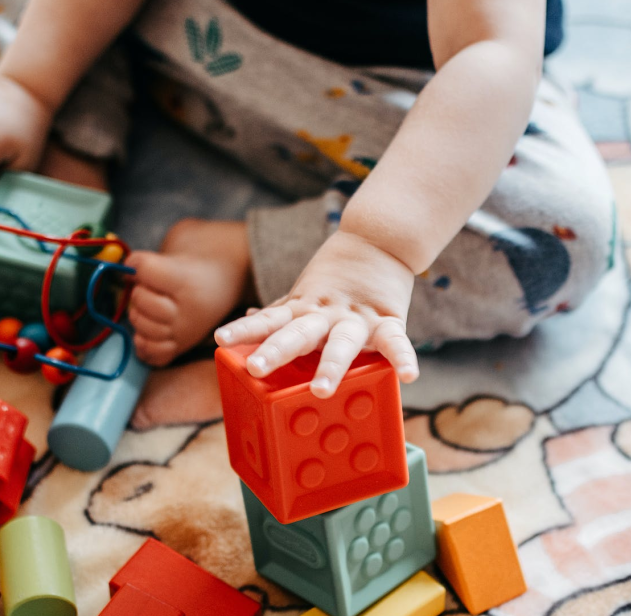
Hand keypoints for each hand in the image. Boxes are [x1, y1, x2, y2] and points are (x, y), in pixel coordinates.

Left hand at [215, 230, 418, 397]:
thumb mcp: (306, 292)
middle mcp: (326, 315)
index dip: (245, 330)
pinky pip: (395, 342)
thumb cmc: (339, 275)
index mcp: (304, 309)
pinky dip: (403, 358)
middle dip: (276, 351)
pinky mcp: (388, 320)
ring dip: (331, 365)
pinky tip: (409, 376)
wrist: (380, 240)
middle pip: (297, 333)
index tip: (222, 341)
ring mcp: (357, 318)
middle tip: (255, 367)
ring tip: (322, 390)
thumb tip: (253, 316)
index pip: (269, 320)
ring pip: (342, 342)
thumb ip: (282, 309)